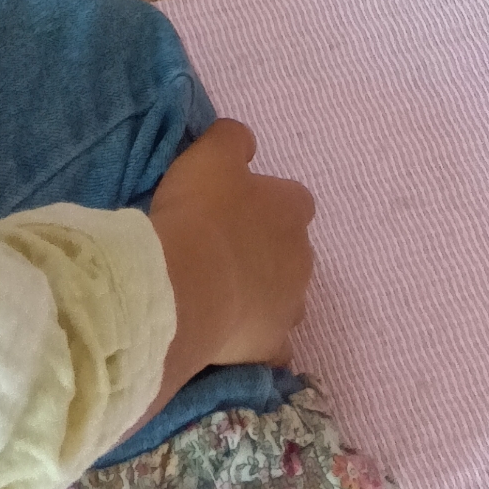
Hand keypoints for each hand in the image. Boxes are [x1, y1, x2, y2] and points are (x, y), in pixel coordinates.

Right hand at [142, 120, 315, 405]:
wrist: (185, 285)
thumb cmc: (201, 213)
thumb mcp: (212, 153)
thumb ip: (234, 141)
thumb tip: (244, 144)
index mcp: (293, 210)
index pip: (293, 200)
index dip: (264, 202)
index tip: (233, 207)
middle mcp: (303, 259)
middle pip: (291, 252)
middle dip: (265, 251)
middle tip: (221, 249)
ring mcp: (291, 307)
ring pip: (284, 298)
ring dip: (262, 295)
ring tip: (219, 292)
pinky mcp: (271, 347)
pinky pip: (270, 344)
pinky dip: (255, 340)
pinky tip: (228, 336)